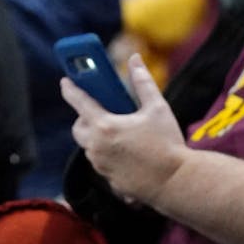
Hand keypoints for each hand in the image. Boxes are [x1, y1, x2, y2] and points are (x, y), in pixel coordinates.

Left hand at [61, 53, 187, 206]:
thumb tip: (135, 59)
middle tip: (101, 112)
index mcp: (105, 126)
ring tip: (118, 132)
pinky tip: (128, 153)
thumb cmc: (168, 144)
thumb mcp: (158, 108)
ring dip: (97, 138)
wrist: (179, 183)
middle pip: (78, 129)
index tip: (65, 81)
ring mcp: (102, 166)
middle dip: (85, 119)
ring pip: (90, 148)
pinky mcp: (110, 181)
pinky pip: (102, 164)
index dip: (70, 89)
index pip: (79, 102)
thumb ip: (142, 82)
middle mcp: (97, 147)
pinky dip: (109, 156)